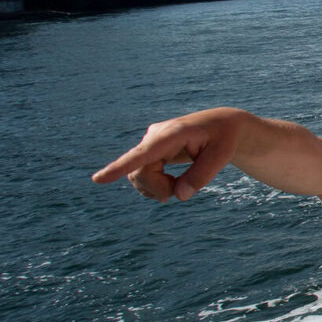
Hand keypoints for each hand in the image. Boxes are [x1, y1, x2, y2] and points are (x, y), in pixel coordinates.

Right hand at [92, 108, 247, 201]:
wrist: (220, 126)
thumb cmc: (223, 139)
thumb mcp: (221, 157)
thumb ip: (201, 176)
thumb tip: (179, 196)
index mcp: (173, 133)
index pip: (143, 153)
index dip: (120, 167)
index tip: (97, 179)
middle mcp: (155, 135)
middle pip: (141, 172)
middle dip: (157, 189)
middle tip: (180, 192)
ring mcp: (149, 142)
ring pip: (137, 175)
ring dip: (155, 188)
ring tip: (179, 186)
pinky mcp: (148, 149)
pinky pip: (139, 173)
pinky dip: (153, 185)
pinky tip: (170, 184)